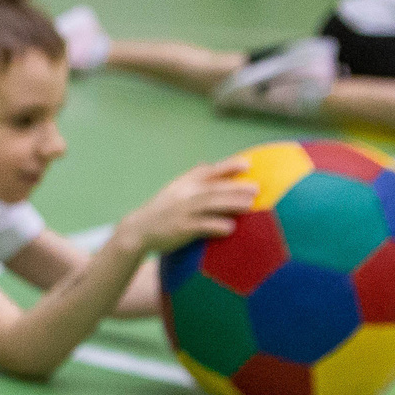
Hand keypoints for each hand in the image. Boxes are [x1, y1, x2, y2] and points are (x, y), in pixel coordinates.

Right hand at [122, 158, 257, 254]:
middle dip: (235, 187)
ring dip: (231, 204)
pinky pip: (201, 226)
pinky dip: (216, 226)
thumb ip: (191, 178)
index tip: (247, 165)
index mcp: (184, 184)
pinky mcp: (181, 228)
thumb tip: (209, 164)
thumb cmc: (161, 210)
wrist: (138, 230)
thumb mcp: (173, 190)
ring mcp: (182, 211)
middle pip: (213, 188)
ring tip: (250, 205)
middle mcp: (183, 195)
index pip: (208, 171)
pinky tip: (230, 228)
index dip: (227, 166)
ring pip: (210, 205)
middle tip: (256, 188)